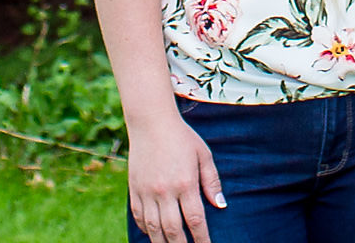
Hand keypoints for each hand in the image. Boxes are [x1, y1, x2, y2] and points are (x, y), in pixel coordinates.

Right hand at [125, 112, 223, 242]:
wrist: (151, 122)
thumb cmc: (182, 137)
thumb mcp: (203, 155)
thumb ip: (212, 181)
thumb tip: (220, 205)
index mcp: (185, 183)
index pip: (196, 220)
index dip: (202, 238)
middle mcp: (165, 191)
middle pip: (174, 230)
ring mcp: (147, 191)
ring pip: (154, 228)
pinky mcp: (134, 189)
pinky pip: (139, 216)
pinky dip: (146, 229)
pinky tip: (153, 234)